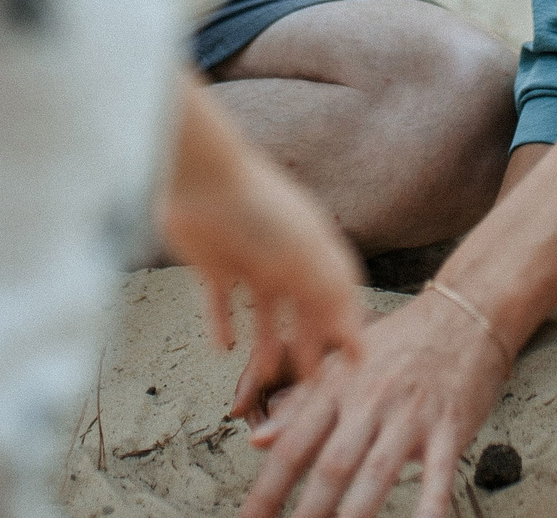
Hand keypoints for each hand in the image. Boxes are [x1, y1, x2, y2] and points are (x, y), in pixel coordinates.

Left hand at [158, 83, 366, 395]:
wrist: (199, 177)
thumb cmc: (258, 209)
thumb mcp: (305, 256)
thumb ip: (331, 298)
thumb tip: (357, 340)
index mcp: (314, 248)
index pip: (339, 292)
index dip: (347, 325)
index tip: (354, 362)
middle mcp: (285, 255)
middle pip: (302, 307)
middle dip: (307, 342)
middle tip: (307, 380)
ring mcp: (248, 258)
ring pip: (264, 310)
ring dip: (266, 342)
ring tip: (263, 374)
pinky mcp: (213, 262)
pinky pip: (220, 302)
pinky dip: (222, 324)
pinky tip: (223, 348)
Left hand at [239, 285, 514, 517]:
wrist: (465, 313)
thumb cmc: (402, 342)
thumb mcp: (343, 363)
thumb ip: (299, 403)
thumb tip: (258, 440)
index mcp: (337, 387)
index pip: (293, 447)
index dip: (267, 491)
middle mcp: (370, 401)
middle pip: (331, 465)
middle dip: (308, 512)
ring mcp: (410, 415)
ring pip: (377, 471)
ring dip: (356, 516)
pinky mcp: (449, 426)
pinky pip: (440, 473)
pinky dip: (430, 504)